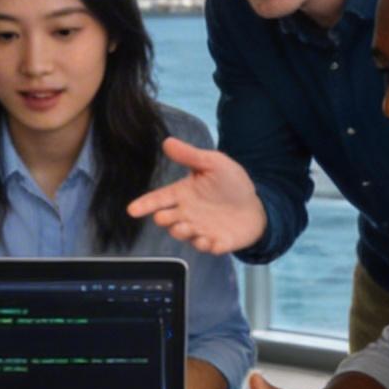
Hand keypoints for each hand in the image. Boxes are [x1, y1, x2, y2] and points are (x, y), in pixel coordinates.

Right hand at [125, 136, 268, 254]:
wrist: (256, 205)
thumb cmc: (231, 183)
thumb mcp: (213, 163)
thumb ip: (190, 156)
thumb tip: (167, 141)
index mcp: (184, 194)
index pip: (159, 198)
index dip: (145, 204)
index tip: (132, 210)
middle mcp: (187, 214)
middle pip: (167, 219)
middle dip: (164, 219)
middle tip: (165, 217)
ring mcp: (200, 230)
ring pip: (182, 234)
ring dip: (182, 232)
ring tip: (189, 227)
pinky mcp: (215, 242)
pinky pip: (207, 247)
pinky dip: (207, 246)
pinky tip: (212, 240)